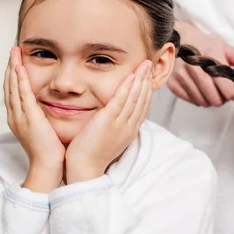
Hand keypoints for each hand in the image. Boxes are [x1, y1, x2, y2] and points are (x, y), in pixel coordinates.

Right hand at [4, 46, 65, 192]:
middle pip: (9, 86)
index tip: (15, 61)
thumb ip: (42, 118)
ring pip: (13, 87)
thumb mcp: (43, 130)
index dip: (13, 75)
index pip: (13, 92)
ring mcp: (20, 116)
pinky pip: (23, 94)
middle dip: (10, 67)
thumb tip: (46, 109)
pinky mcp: (29, 117)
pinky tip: (19, 68)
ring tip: (14, 52)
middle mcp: (15, 116)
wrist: (47, 166)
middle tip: (12, 51)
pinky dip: (20, 80)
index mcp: (17, 119)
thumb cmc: (49, 151)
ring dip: (13, 68)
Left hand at [64, 60, 152, 182]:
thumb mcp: (109, 139)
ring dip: (140, 79)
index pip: (143, 107)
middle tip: (149, 65)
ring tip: (144, 65)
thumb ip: (114, 125)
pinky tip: (131, 76)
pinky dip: (127, 87)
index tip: (148, 77)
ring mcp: (119, 124)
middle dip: (147, 81)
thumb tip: (114, 115)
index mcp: (130, 131)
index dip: (147, 91)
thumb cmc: (92, 155)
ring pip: (135, 98)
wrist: (84, 169)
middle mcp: (129, 127)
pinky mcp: (108, 122)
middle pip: (142, 100)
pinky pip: (121, 101)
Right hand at [168, 21, 233, 106]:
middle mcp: (194, 69)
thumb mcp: (224, 48)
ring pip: (204, 103)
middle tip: (221, 87)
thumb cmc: (202, 44)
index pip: (228, 91)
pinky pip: (192, 101)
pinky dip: (198, 97)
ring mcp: (182, 77)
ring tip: (209, 85)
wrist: (177, 39)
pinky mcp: (173, 84)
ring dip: (210, 98)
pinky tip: (198, 86)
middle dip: (222, 97)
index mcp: (211, 58)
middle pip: (216, 100)